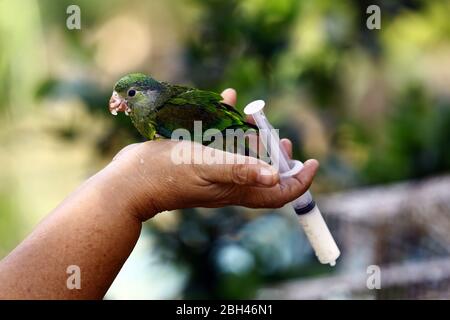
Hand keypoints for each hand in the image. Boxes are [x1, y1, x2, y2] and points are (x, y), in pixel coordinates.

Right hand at [102, 89, 318, 221]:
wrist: (131, 179)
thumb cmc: (168, 175)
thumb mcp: (206, 167)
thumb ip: (240, 169)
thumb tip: (276, 176)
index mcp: (236, 189)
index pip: (279, 193)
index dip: (299, 181)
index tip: (311, 162)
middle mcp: (229, 182)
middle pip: (264, 171)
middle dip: (275, 152)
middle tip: (277, 134)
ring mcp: (213, 170)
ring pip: (242, 153)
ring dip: (251, 133)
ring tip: (252, 113)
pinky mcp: (198, 158)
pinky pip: (220, 140)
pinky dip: (226, 121)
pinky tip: (226, 98)